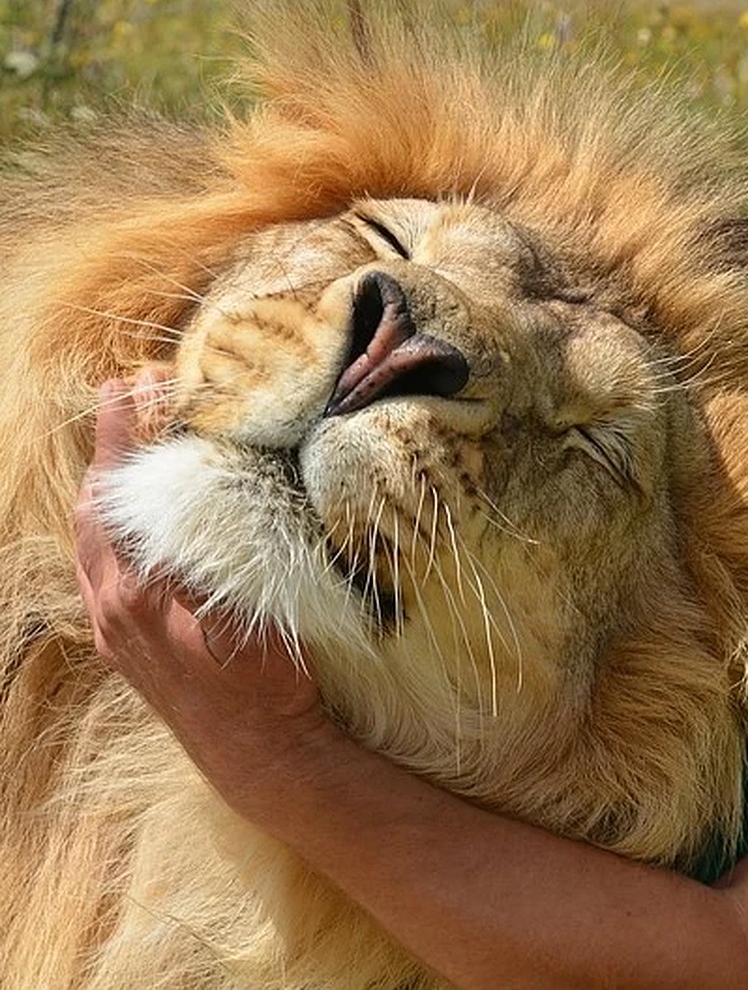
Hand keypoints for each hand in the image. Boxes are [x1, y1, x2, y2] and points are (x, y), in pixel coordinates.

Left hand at [74, 368, 328, 815]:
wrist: (257, 753)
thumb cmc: (264, 683)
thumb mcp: (245, 615)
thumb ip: (208, 563)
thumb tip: (192, 503)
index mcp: (138, 593)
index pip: (118, 496)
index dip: (121, 437)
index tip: (126, 385)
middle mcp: (113, 608)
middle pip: (91, 514)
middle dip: (105, 455)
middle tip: (127, 405)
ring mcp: (113, 630)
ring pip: (90, 544)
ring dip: (105, 492)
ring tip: (129, 454)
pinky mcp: (122, 647)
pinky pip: (98, 573)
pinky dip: (109, 532)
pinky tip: (137, 528)